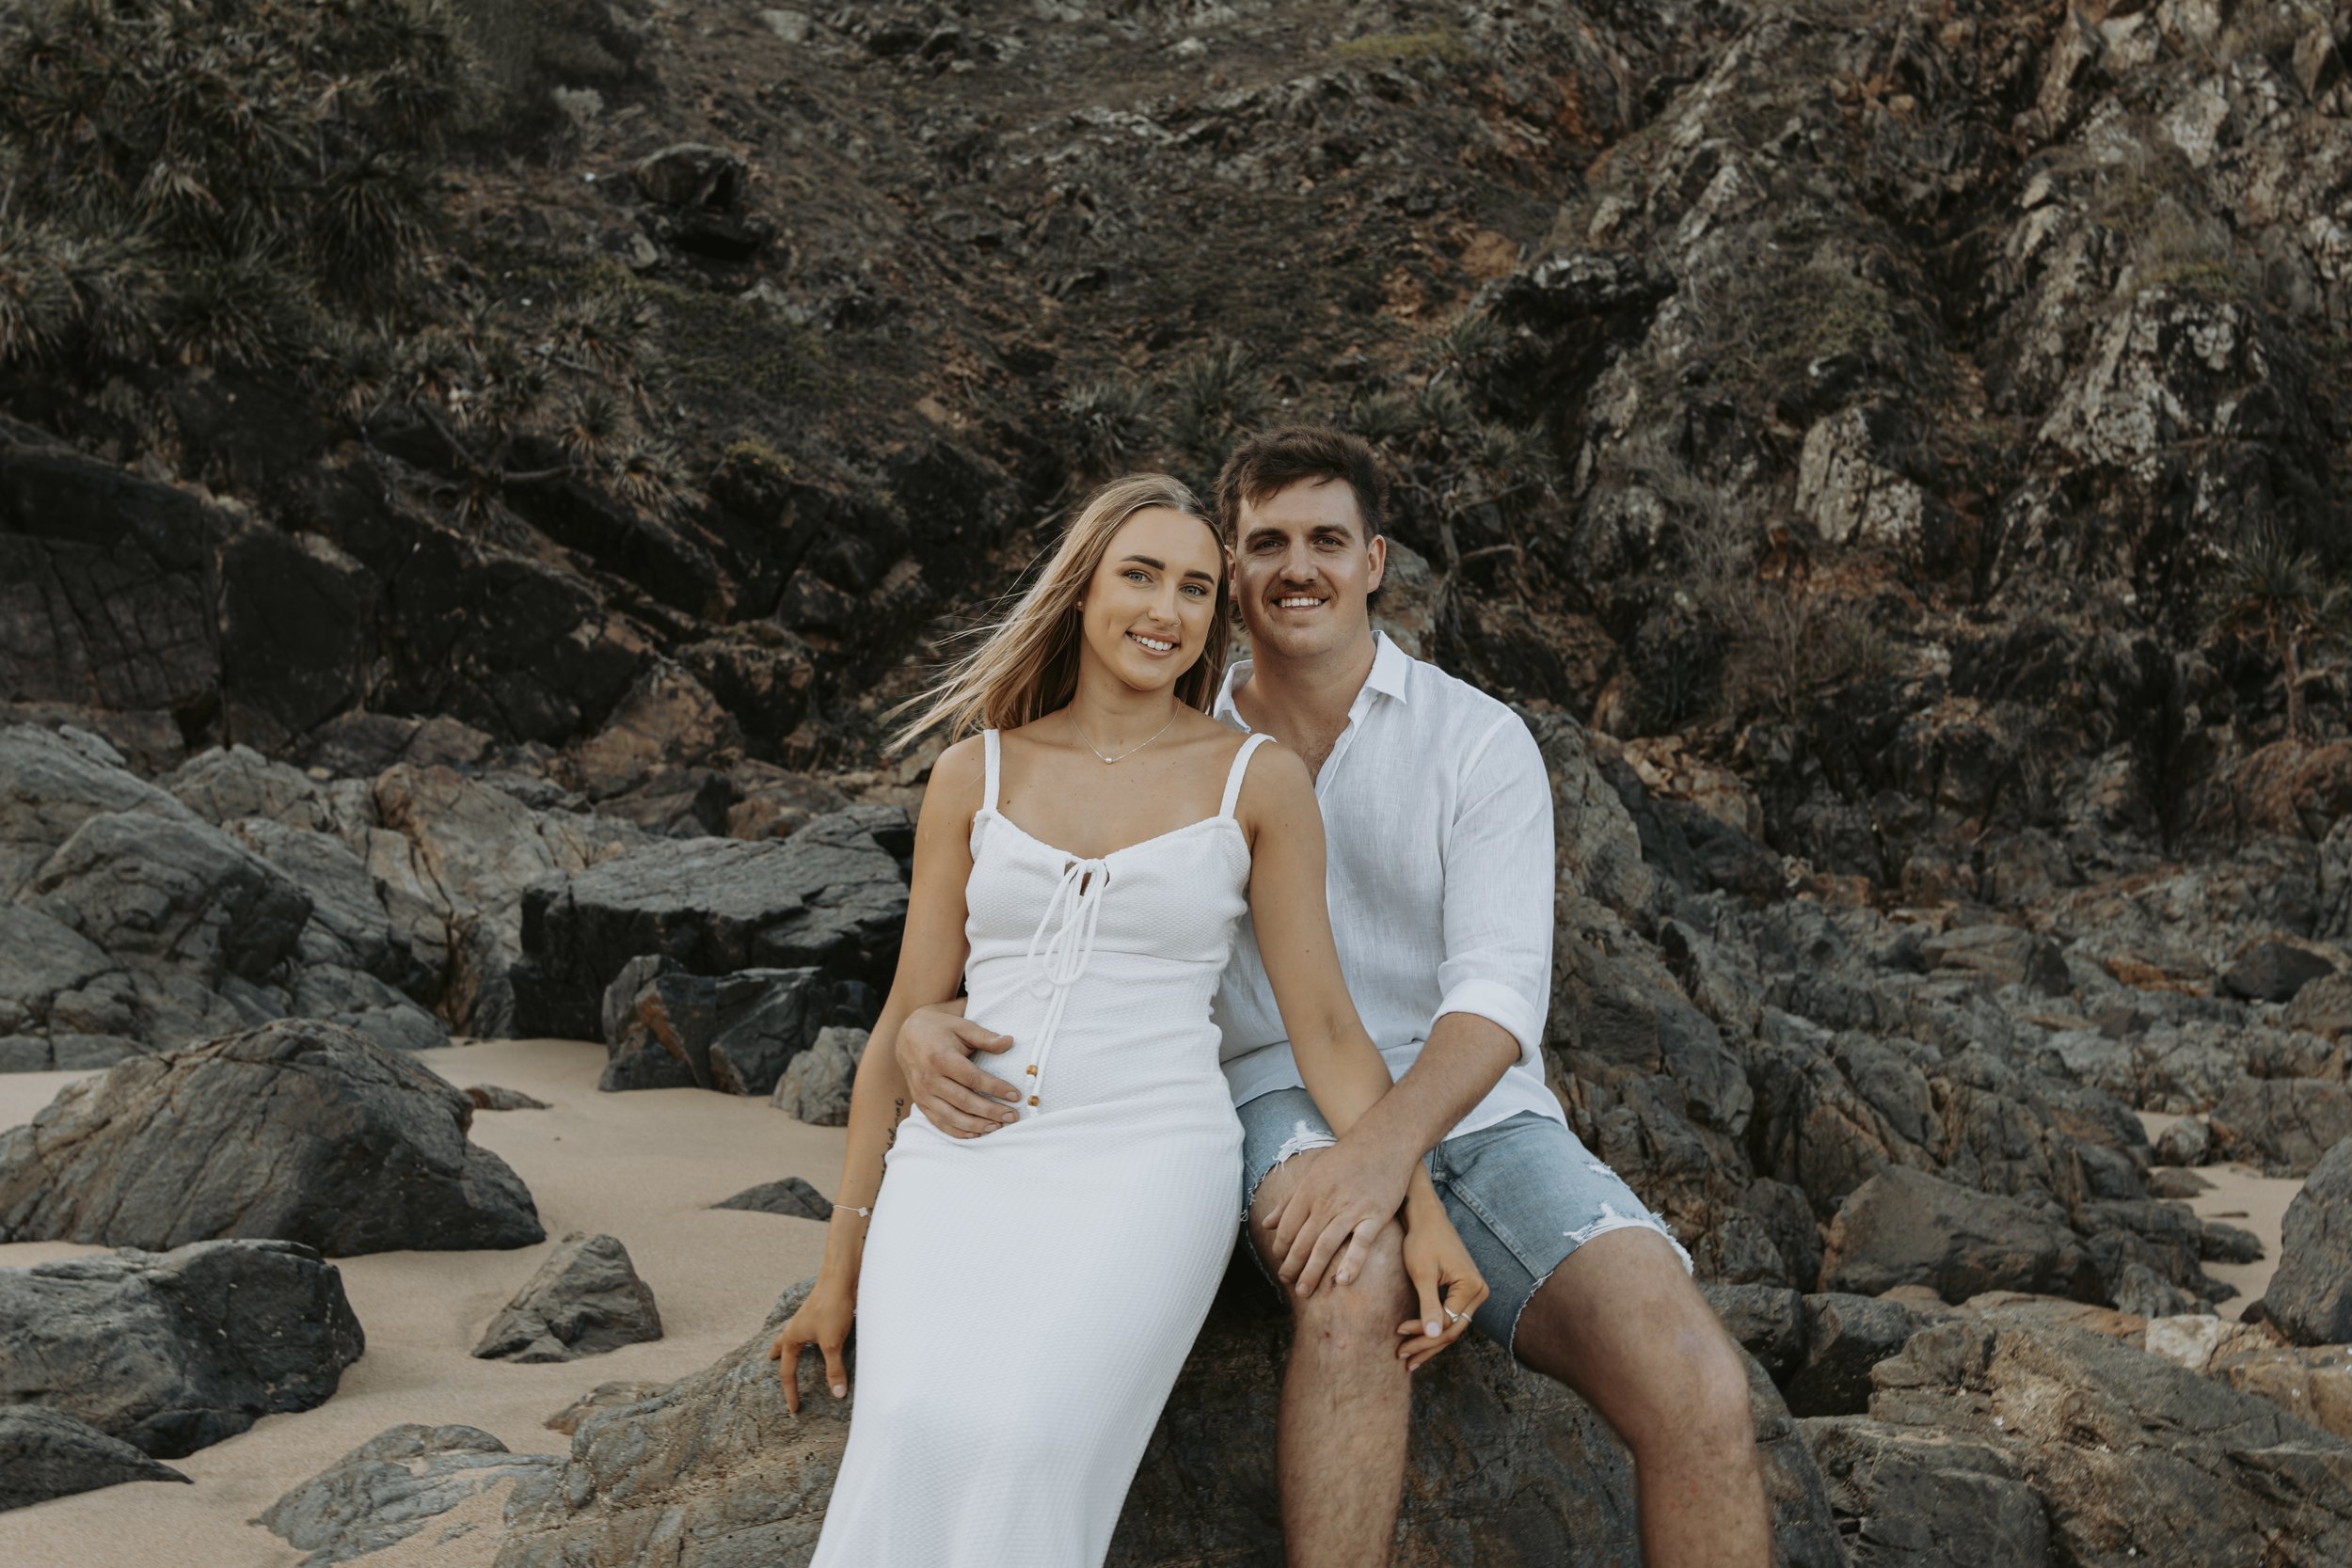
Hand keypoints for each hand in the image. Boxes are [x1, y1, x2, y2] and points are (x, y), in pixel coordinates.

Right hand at [768, 1281, 855, 1412]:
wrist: (841, 1277)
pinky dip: (807, 1337)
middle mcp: (795, 1328)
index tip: (794, 1409)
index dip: (791, 1392)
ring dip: (790, 1345)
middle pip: (781, 1347)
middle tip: (770, 1362)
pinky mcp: (821, 1312)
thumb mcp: (833, 1343)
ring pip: (794, 1336)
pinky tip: (817, 1334)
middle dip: (777, 1357)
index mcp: (792, 1337)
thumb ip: (834, 1370)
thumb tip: (836, 1394)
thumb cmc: (832, 1308)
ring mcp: (807, 1319)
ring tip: (788, 1349)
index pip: (787, 1372)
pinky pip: (809, 1329)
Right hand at [894, 1001, 1019, 1137]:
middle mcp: (929, 1079)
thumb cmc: (940, 1029)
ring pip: (952, 1116)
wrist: (907, 1036)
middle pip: (964, 1101)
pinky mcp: (921, 1102)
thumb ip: (985, 1037)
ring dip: (976, 1125)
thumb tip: (1009, 1042)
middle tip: (1012, 1116)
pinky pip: (939, 1122)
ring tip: (998, 1126)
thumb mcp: (962, 1026)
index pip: (972, 1078)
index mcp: (940, 1058)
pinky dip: (958, 1131)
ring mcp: (923, 1093)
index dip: (995, 1088)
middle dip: (990, 1111)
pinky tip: (976, 1133)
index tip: (1015, 1095)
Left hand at [1264, 1138, 1412, 1298]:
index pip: (1287, 1227)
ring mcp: (1351, 1210)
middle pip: (1302, 1241)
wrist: (1383, 1142)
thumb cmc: (1346, 1159)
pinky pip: (1361, 1244)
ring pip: (1325, 1246)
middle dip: (1292, 1266)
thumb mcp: (1312, 1174)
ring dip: (1312, 1272)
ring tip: (1305, 1290)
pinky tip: (1342, 1281)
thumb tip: (1266, 1223)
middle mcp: (1326, 1202)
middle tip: (1287, 1283)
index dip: (1281, 1248)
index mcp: (1308, 1191)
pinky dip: (1351, 1263)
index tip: (1280, 1261)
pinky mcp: (1375, 1216)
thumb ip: (1288, 1201)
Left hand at [1394, 1204, 1487, 1371]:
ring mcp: (1474, 1292)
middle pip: (1453, 1329)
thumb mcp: (1422, 1273)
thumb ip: (1429, 1305)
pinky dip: (1434, 1328)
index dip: (1423, 1333)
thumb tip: (1434, 1336)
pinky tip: (1419, 1341)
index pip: (1447, 1322)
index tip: (1398, 1335)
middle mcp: (1479, 1291)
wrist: (1427, 1219)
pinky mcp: (1465, 1292)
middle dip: (1427, 1345)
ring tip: (1408, 1358)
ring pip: (1452, 1326)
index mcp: (1471, 1287)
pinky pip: (1451, 1316)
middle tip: (1403, 1359)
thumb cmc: (1422, 1241)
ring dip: (1430, 1342)